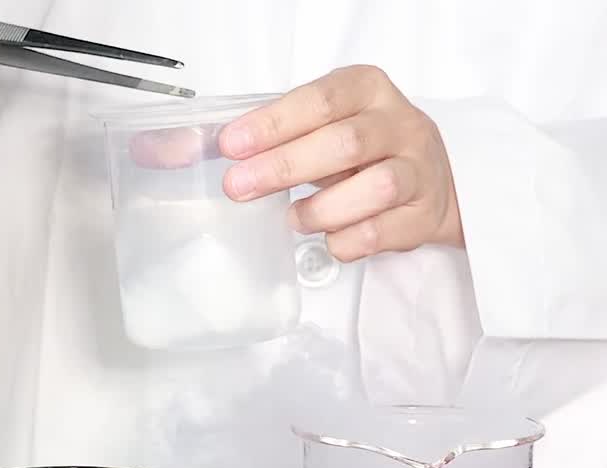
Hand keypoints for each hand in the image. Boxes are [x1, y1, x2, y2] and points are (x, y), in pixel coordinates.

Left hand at [218, 65, 463, 261]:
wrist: (433, 181)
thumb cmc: (363, 150)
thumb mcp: (318, 127)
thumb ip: (262, 136)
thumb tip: (173, 151)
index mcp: (367, 89)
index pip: (319, 101)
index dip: (273, 123)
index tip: (232, 145)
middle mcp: (399, 124)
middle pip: (344, 143)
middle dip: (285, 167)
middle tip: (241, 187)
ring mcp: (418, 169)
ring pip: (374, 187)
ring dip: (322, 208)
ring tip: (293, 218)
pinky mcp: (425, 214)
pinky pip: (383, 232)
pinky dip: (347, 240)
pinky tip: (328, 238)